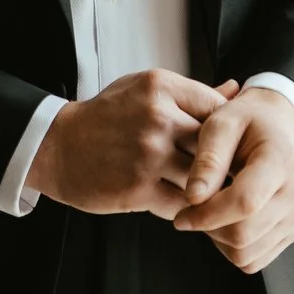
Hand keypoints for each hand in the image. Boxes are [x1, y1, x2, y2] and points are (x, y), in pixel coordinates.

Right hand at [27, 70, 235, 217]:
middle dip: (224, 162)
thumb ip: (191, 93)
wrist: (58, 146)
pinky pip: (179, 203)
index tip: (231, 143)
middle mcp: (157, 118)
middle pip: (214, 144)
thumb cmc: (106, 116)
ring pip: (201, 178)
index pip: (218, 108)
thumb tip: (236, 90)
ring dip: (205, 188)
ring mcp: (148, 154)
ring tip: (208, 192)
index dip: (228, 131)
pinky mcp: (137, 188)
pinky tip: (181, 203)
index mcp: (162, 87)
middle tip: (232, 173)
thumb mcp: (145, 89)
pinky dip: (184, 207)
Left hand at [171, 85, 293, 272]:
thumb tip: (193, 197)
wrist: (278, 125)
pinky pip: (254, 260)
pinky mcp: (291, 231)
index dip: (207, 215)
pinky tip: (226, 219)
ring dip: (218, 239)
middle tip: (190, 210)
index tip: (181, 214)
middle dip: (207, 228)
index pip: (245, 202)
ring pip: (246, 254)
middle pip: (243, 235)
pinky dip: (232, 247)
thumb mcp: (222, 123)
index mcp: (280, 160)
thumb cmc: (246, 121)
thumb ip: (208, 159)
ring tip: (210, 210)